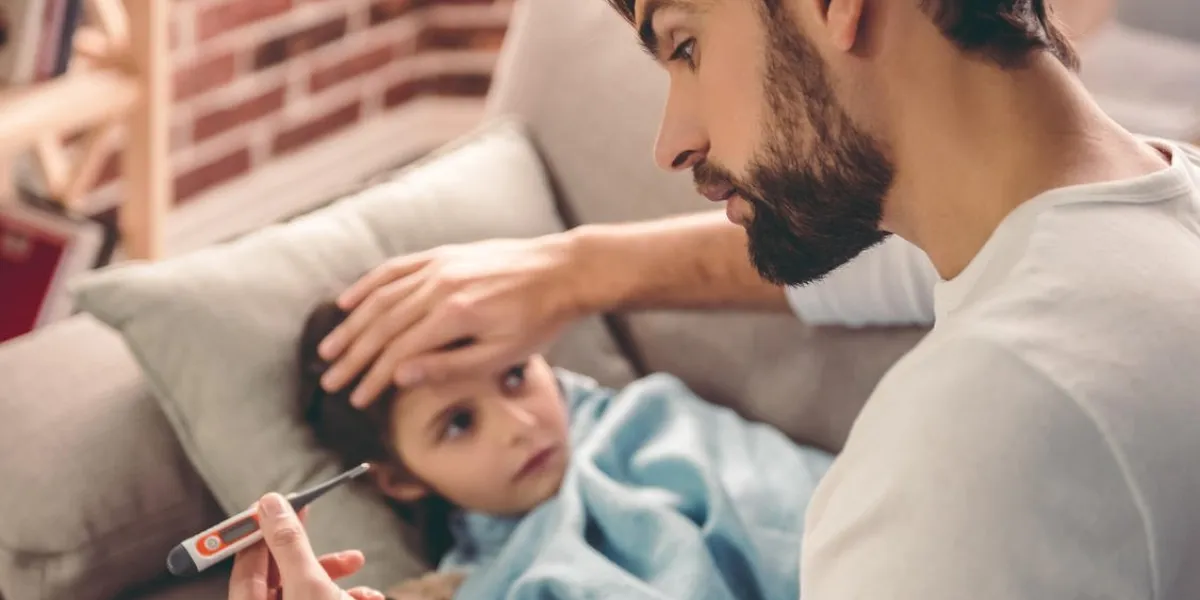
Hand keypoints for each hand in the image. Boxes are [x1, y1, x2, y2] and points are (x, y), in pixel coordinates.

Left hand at [228, 493, 385, 599]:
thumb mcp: (308, 583)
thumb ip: (288, 543)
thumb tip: (271, 504)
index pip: (245, 559)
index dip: (260, 527)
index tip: (277, 503)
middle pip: (279, 570)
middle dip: (306, 546)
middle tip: (311, 515)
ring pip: (307, 585)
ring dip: (334, 571)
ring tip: (357, 560)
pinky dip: (347, 594)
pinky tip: (367, 594)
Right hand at [317, 236, 582, 406]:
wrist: (563, 271)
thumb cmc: (538, 320)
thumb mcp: (501, 355)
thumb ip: (449, 367)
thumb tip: (400, 377)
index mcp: (455, 315)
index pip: (399, 351)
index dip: (372, 377)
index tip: (356, 399)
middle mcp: (439, 286)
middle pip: (382, 325)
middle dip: (353, 356)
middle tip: (329, 381)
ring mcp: (438, 267)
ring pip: (381, 297)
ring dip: (352, 325)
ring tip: (329, 349)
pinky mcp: (442, 255)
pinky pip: (395, 269)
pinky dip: (368, 285)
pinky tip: (348, 301)